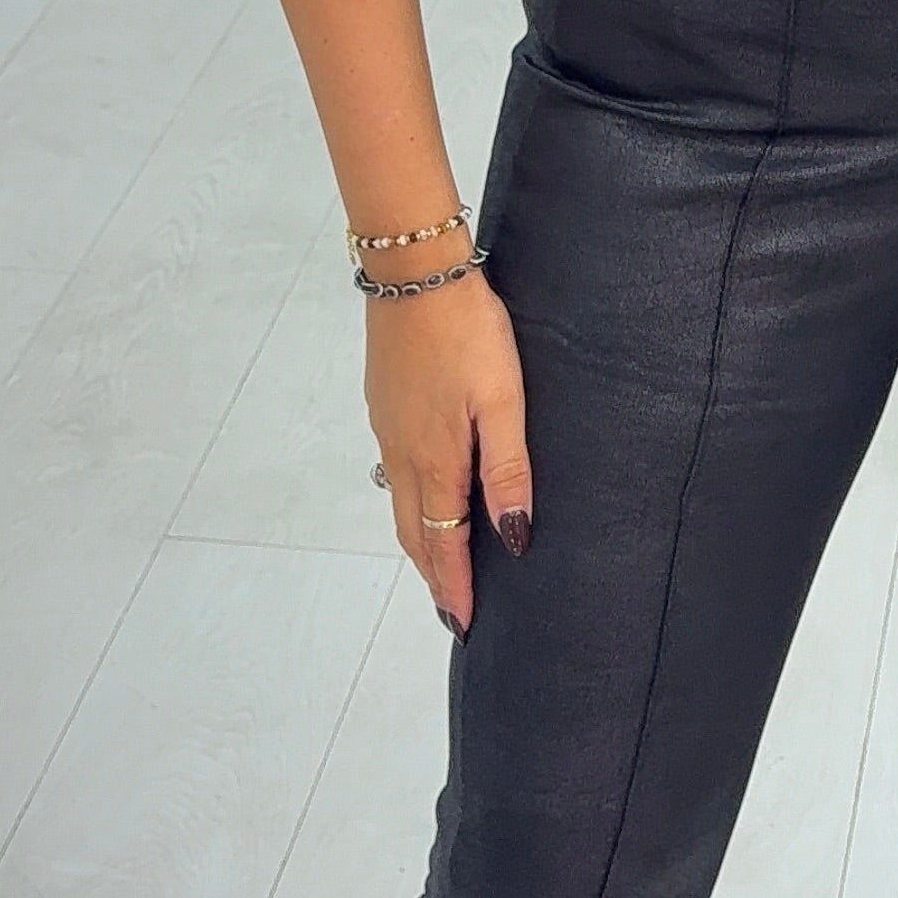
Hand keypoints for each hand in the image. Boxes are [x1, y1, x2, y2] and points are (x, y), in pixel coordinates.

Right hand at [365, 266, 532, 634]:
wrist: (414, 273)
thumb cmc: (466, 330)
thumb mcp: (503, 400)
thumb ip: (507, 469)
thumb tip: (513, 536)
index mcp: (434, 460)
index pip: (443, 543)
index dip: (454, 587)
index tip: (463, 624)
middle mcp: (402, 453)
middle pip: (415, 533)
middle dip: (434, 575)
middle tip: (452, 610)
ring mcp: (387, 429)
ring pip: (402, 504)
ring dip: (421, 542)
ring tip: (441, 567)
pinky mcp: (384, 406)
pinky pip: (396, 473)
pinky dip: (411, 504)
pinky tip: (426, 498)